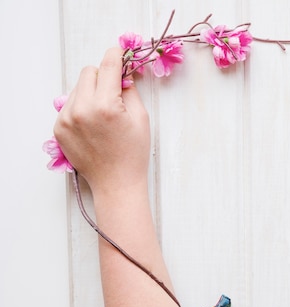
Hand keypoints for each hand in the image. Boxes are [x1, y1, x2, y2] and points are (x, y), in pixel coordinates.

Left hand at [54, 47, 149, 194]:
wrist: (116, 183)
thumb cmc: (133, 153)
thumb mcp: (141, 118)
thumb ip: (130, 90)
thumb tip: (123, 73)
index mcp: (105, 105)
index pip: (108, 66)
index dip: (116, 55)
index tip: (120, 52)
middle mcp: (82, 109)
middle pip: (88, 73)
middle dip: (103, 77)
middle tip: (115, 92)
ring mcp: (66, 119)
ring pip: (77, 88)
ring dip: (91, 92)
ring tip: (103, 113)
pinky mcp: (59, 128)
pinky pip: (69, 105)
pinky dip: (81, 107)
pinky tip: (93, 124)